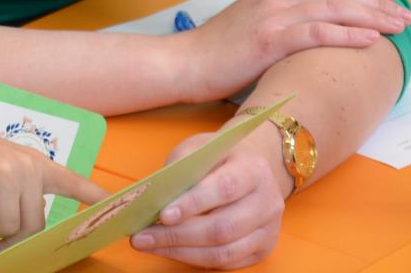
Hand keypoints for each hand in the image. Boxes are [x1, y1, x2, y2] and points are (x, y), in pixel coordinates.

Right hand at [0, 111, 107, 245]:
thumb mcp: (0, 164)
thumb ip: (20, 190)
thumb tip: (26, 232)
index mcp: (33, 162)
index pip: (72, 181)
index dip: (95, 196)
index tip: (119, 203)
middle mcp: (25, 167)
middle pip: (34, 225)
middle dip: (10, 234)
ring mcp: (4, 173)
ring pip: (9, 228)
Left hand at [129, 130, 287, 268]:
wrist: (251, 167)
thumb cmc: (217, 158)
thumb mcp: (197, 149)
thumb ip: (180, 171)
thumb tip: (152, 200)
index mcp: (254, 170)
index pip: (224, 189)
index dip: (193, 203)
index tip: (163, 214)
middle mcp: (268, 202)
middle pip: (223, 227)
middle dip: (177, 235)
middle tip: (141, 237)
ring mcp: (268, 230)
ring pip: (223, 251)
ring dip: (180, 251)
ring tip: (148, 244)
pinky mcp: (262, 250)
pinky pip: (226, 263)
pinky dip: (193, 258)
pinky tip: (168, 250)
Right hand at [174, 0, 409, 102]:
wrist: (182, 62)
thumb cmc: (213, 53)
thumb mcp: (249, 27)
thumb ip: (277, 22)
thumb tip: (306, 33)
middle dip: (375, 2)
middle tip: (405, 12)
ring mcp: (271, 17)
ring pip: (332, 10)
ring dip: (371, 16)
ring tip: (398, 24)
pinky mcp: (267, 40)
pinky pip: (315, 33)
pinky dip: (345, 34)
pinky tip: (369, 38)